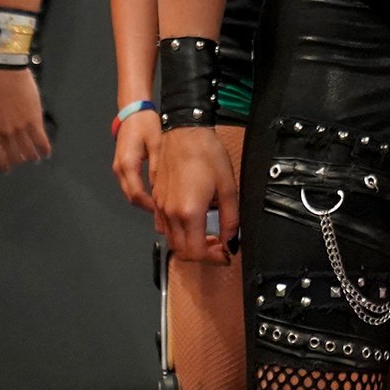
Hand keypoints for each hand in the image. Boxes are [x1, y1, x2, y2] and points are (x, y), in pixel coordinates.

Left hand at [0, 65, 50, 171]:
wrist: (6, 75)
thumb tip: (1, 139)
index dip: (4, 167)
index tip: (7, 170)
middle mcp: (6, 134)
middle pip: (15, 157)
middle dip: (19, 161)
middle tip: (23, 160)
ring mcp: (21, 129)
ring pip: (29, 152)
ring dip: (32, 157)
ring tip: (35, 158)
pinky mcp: (34, 122)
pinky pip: (41, 141)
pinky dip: (45, 150)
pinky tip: (46, 153)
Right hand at [113, 106, 161, 212]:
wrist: (133, 110)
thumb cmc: (145, 123)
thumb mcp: (157, 144)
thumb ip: (157, 168)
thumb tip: (162, 189)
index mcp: (127, 163)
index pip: (137, 194)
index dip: (150, 206)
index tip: (163, 212)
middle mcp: (119, 167)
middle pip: (131, 197)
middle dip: (147, 207)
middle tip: (164, 214)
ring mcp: (119, 167)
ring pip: (130, 192)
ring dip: (144, 200)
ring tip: (161, 206)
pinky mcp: (122, 165)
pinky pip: (130, 184)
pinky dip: (141, 192)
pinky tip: (155, 193)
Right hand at [152, 126, 236, 264]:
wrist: (185, 131)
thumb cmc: (206, 153)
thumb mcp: (228, 188)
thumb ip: (231, 220)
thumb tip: (232, 240)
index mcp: (189, 212)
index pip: (197, 252)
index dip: (214, 259)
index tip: (225, 254)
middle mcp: (171, 213)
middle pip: (182, 251)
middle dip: (202, 255)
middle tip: (219, 247)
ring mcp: (161, 205)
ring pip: (172, 240)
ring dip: (189, 245)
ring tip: (207, 235)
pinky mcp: (157, 198)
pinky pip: (164, 225)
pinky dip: (178, 232)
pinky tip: (192, 222)